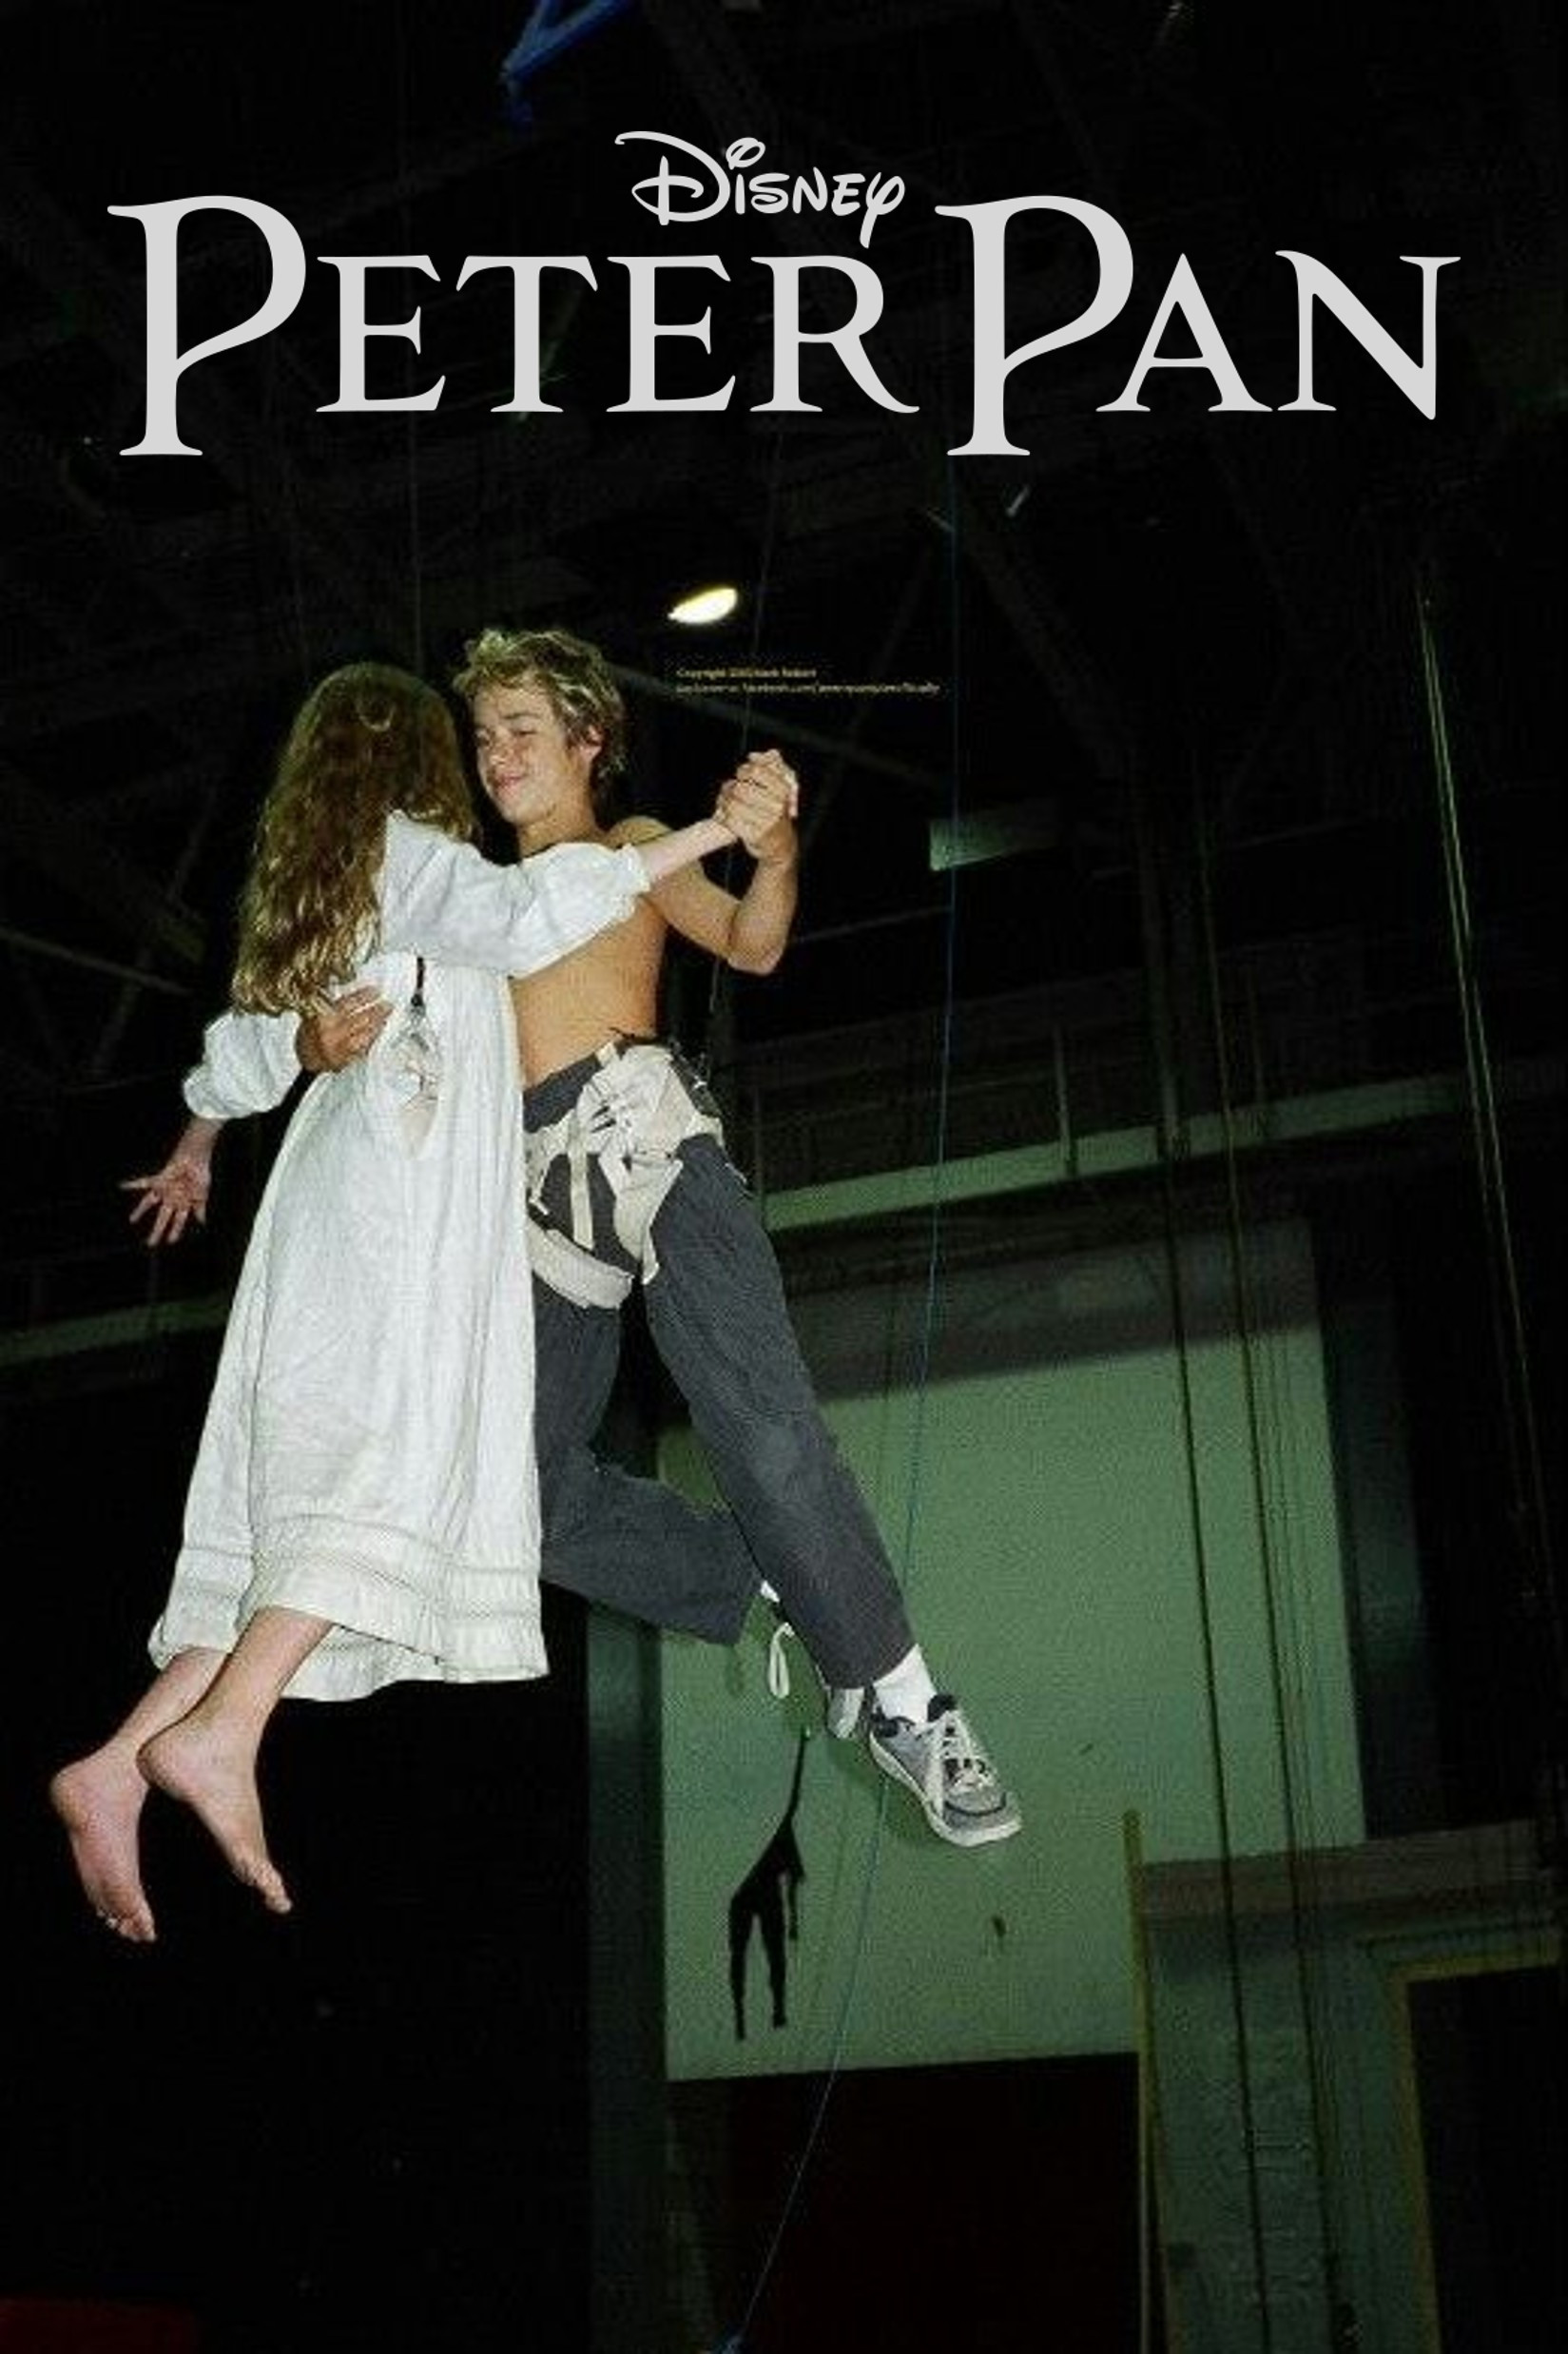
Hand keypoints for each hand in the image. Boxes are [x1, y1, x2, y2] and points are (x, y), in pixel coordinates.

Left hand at [121, 1150, 211, 1247]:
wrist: (195, 1158)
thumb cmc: (200, 1175)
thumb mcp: (202, 1194)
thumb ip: (200, 1208)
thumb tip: (202, 1222)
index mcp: (184, 1204)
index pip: (178, 1221)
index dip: (174, 1231)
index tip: (170, 1242)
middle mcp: (172, 1199)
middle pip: (163, 1218)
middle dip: (157, 1231)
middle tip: (150, 1244)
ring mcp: (164, 1190)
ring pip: (149, 1203)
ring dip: (141, 1212)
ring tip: (131, 1221)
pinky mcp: (158, 1180)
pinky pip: (143, 1183)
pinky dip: (132, 1184)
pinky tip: (121, 1186)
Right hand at [298, 986, 389, 1073]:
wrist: (306, 1059)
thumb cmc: (311, 1035)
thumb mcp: (314, 1015)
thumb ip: (332, 1005)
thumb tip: (356, 994)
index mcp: (322, 1020)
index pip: (347, 1004)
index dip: (363, 996)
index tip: (376, 991)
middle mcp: (330, 1035)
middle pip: (359, 1020)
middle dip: (376, 1012)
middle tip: (388, 1005)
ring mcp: (338, 1050)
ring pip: (364, 1036)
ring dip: (377, 1026)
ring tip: (385, 1018)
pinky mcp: (345, 1061)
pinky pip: (363, 1049)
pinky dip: (371, 1040)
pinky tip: (377, 1032)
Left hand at [715, 749, 798, 865]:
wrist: (779, 843)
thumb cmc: (775, 811)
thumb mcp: (778, 786)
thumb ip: (769, 766)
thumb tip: (754, 756)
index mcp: (784, 790)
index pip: (757, 771)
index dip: (745, 770)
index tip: (742, 774)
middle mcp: (777, 806)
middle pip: (741, 787)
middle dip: (731, 786)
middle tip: (729, 788)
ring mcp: (766, 823)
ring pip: (733, 803)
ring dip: (723, 800)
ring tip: (723, 800)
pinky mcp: (755, 836)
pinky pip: (730, 820)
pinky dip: (722, 815)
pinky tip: (723, 813)